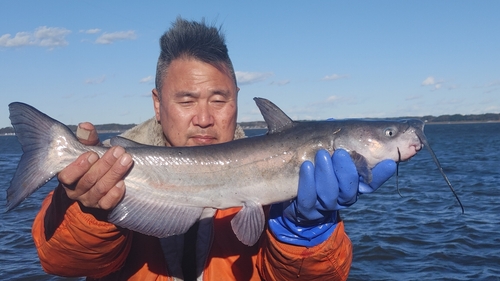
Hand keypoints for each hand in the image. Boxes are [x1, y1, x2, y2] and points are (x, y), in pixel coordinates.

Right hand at [57, 123, 131, 210]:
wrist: (98, 181)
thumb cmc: (91, 161)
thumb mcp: (87, 148)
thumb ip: (86, 138)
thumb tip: (86, 126)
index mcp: (67, 177)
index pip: (67, 176)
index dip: (79, 166)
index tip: (93, 154)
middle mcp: (76, 191)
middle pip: (89, 180)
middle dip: (105, 164)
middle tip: (119, 151)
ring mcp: (89, 200)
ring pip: (100, 190)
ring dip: (114, 174)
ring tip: (126, 160)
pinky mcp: (102, 207)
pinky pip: (107, 204)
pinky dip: (115, 194)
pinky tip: (123, 183)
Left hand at [269, 149, 395, 246]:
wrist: (289, 192)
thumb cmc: (310, 166)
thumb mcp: (322, 151)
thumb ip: (333, 140)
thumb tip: (334, 121)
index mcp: (352, 183)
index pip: (372, 181)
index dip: (382, 174)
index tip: (389, 162)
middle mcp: (341, 196)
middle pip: (351, 189)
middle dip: (347, 171)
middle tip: (340, 153)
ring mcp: (324, 205)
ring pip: (330, 195)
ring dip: (326, 174)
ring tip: (321, 155)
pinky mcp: (306, 209)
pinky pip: (308, 199)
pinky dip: (308, 182)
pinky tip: (306, 166)